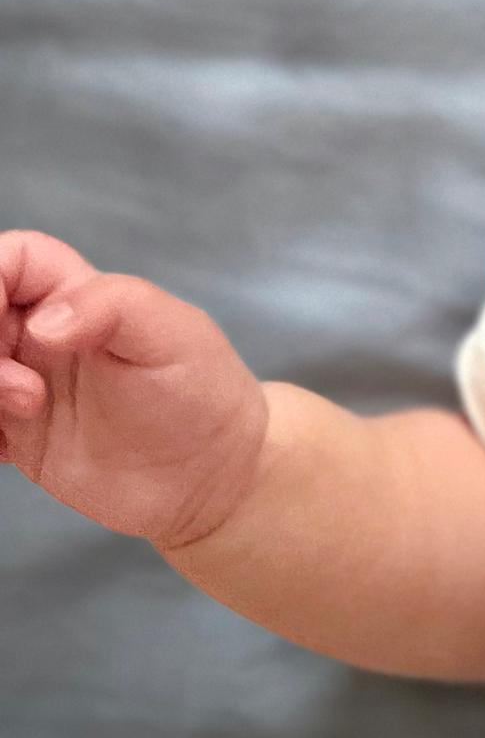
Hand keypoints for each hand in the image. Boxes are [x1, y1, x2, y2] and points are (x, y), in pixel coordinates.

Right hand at [0, 230, 270, 550]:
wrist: (211, 477)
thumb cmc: (204, 394)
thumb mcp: (173, 335)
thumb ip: (110, 306)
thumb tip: (42, 322)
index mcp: (75, 295)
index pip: (9, 260)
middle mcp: (40, 336)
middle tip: (19, 386)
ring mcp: (22, 385)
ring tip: (24, 413)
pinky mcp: (16, 437)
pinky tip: (6, 448)